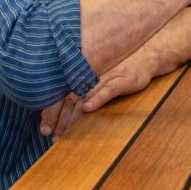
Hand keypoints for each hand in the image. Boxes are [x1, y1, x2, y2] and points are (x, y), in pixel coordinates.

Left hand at [38, 45, 161, 140]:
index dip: (51, 112)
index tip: (43, 129)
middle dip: (57, 118)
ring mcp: (105, 78)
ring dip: (72, 116)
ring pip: (83, 97)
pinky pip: (107, 90)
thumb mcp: (101, 77)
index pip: (62, 95)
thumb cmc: (122, 68)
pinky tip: (88, 109)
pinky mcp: (121, 80)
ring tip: (63, 132)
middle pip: (68, 99)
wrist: (147, 54)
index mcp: (83, 76)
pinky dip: (97, 99)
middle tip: (49, 135)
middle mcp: (90, 76)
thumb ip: (84, 88)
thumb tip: (67, 106)